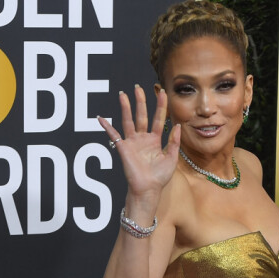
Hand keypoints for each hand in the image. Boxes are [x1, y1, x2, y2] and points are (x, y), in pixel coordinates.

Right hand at [97, 85, 180, 200]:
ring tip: (123, 95)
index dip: (161, 105)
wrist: (148, 190)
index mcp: (155, 140)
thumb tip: (177, 125)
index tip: (162, 92)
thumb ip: (174, 142)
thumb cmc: (159, 177)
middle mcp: (143, 138)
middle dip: (141, 101)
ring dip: (125, 108)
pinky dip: (107, 127)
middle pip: (142, 115)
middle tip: (138, 88)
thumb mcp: (171, 158)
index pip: (158, 118)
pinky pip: (113, 135)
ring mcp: (132, 142)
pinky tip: (101, 118)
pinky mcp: (123, 148)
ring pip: (128, 121)